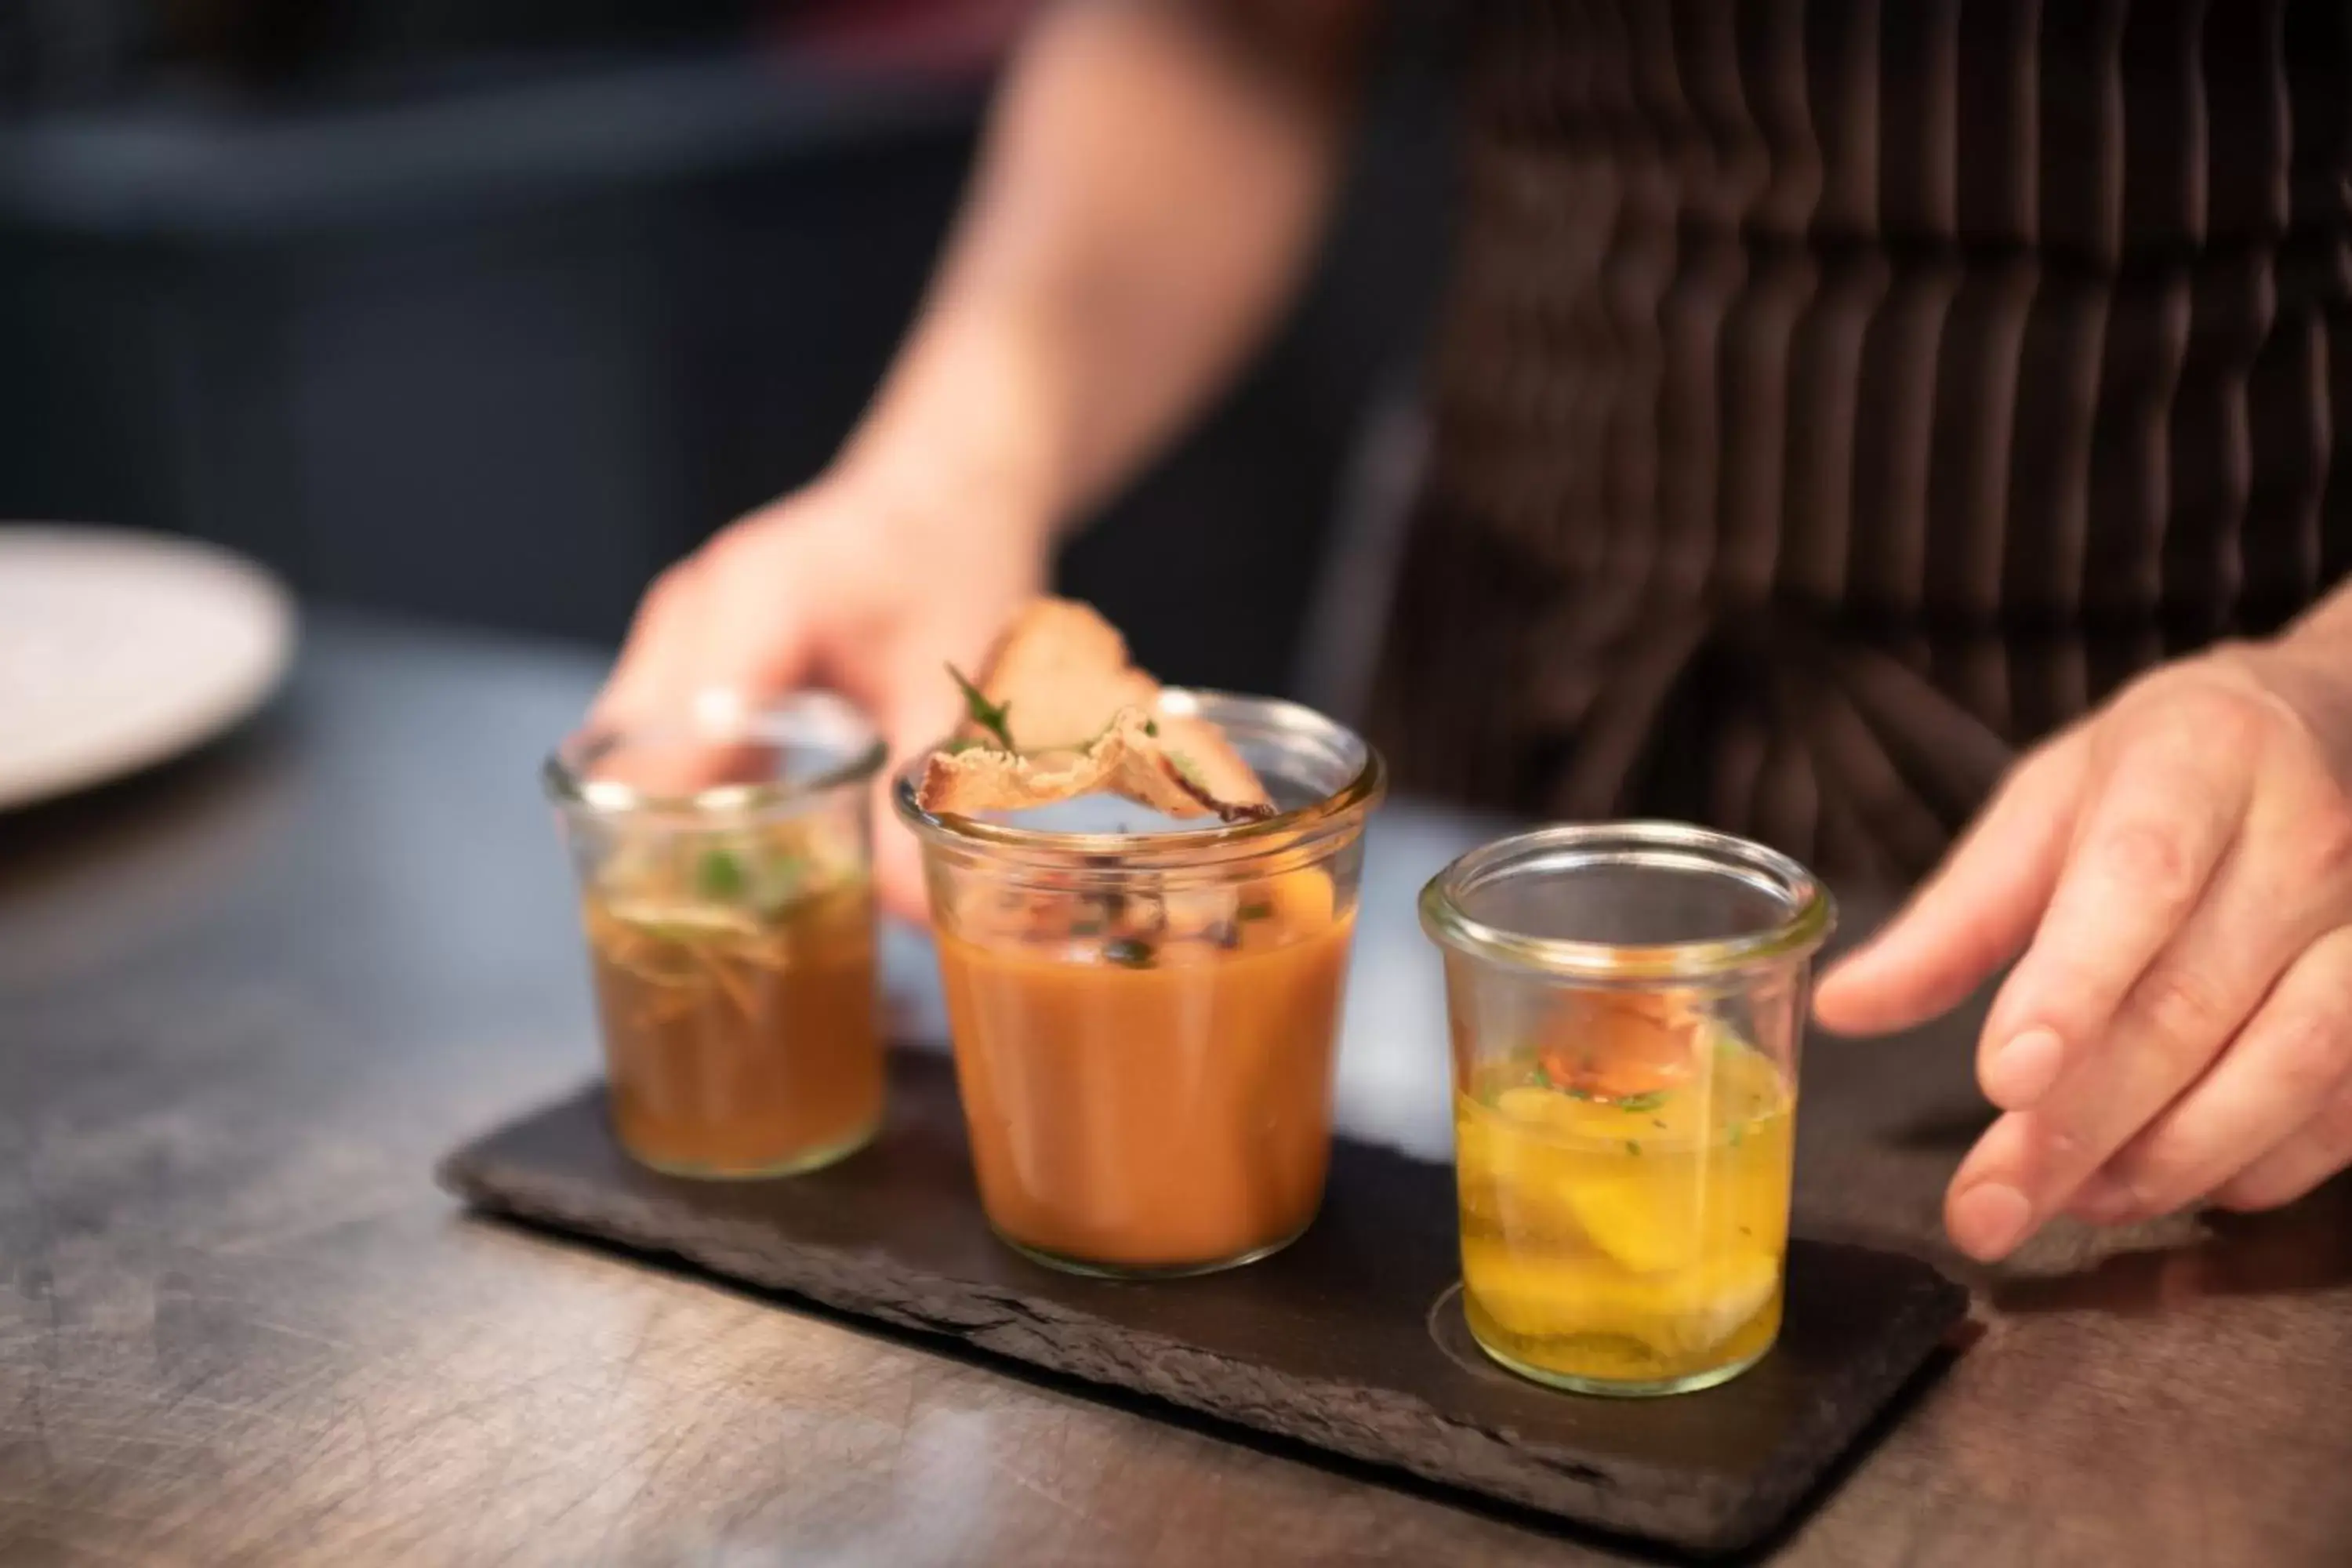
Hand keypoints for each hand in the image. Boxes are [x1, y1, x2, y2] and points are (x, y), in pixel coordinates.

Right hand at [594, 460, 1048, 922]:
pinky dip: (686, 809)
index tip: (696, 927)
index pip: (677, 741)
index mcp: (756, 598)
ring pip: (632, 759)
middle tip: (707, 951)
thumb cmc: (957, 560)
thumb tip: (923, 917)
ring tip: (722, 926)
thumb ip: (937, 792)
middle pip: (629, 759)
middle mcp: (694, 610)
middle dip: (655, 857)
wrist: (945, 489)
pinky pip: (659, 747)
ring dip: (664, 837)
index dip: (674, 843)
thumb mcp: (961, 680)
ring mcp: (680, 632)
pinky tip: (738, 871)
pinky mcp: (689, 660)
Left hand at [1815, 635, 2351, 1260]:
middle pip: (2192, 1003)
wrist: (2338, 726)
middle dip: (2081, 1124)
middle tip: (1987, 1208)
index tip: (2004, 1079)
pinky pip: (2347, 1106)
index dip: (2072, 987)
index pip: (2138, 882)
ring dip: (2171, 1158)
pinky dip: (2257, 1163)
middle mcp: (2306, 837)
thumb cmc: (2168, 773)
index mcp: (2198, 761)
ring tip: (2071, 1203)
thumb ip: (1952, 915)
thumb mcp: (2048, 803)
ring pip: (2290, 1066)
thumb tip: (1841, 1007)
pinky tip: (2172, 1185)